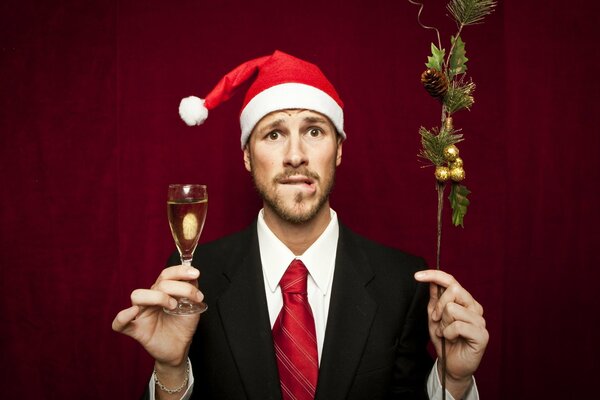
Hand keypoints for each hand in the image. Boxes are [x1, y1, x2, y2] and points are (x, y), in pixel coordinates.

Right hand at [112, 265, 202, 366]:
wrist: (180, 348)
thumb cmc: (182, 326)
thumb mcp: (192, 307)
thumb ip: (191, 292)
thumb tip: (193, 277)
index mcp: (162, 292)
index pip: (166, 275)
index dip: (180, 271)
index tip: (196, 274)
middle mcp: (150, 300)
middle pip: (158, 284)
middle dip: (179, 287)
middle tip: (192, 298)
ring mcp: (141, 314)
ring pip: (137, 296)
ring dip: (157, 297)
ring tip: (172, 306)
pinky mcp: (136, 330)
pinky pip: (120, 324)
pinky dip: (123, 317)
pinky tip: (133, 312)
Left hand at [414, 270, 487, 394]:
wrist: (451, 364)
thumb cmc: (444, 339)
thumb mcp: (434, 316)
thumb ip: (435, 299)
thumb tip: (433, 281)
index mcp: (465, 300)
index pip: (451, 281)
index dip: (434, 275)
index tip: (417, 276)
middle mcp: (474, 307)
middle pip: (453, 290)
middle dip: (439, 306)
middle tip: (437, 321)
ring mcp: (480, 320)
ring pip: (453, 309)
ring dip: (442, 324)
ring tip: (446, 333)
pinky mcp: (482, 334)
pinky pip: (457, 326)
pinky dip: (448, 333)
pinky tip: (452, 340)